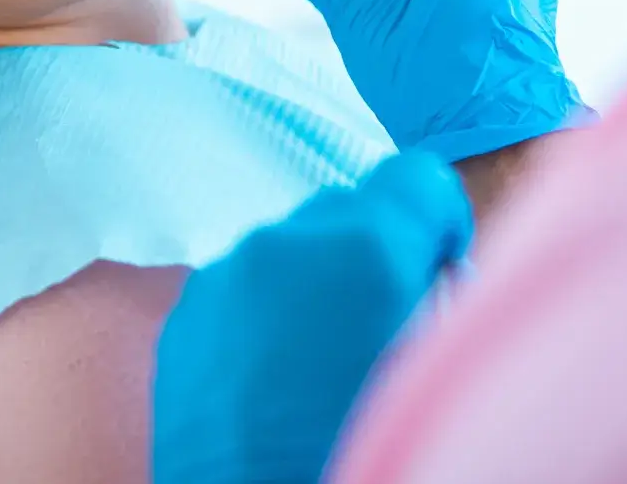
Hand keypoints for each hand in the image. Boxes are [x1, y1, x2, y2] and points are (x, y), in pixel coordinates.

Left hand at [153, 151, 470, 483]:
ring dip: (313, 284)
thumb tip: (433, 270)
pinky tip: (275, 383)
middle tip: (380, 331)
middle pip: (348, 208)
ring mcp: (226, 276)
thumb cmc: (368, 448)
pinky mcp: (185, 317)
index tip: (440, 273)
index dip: (438, 226)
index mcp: (366, 247)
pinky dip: (265, 315)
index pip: (418, 178)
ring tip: (322, 367)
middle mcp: (287, 242)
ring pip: (289, 248)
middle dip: (372, 255)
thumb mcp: (436, 362)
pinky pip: (240, 287)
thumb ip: (441, 293)